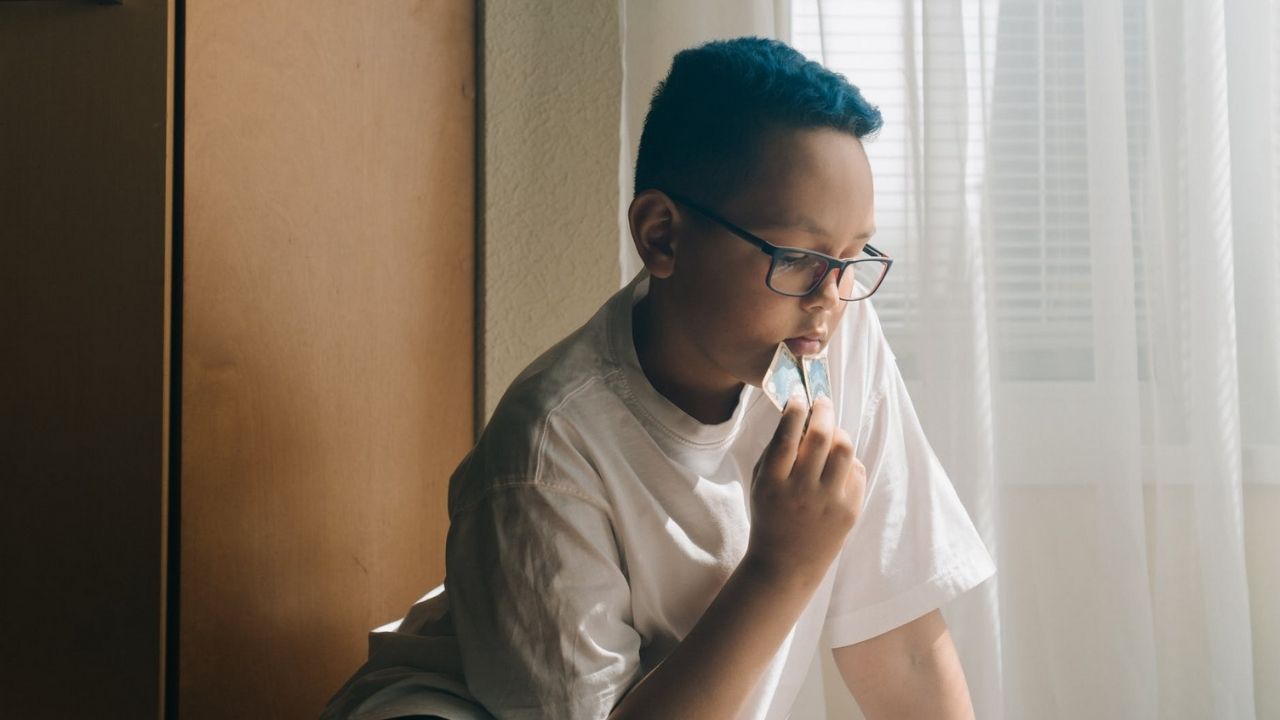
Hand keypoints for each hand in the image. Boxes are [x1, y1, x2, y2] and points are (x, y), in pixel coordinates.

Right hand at [745, 393, 865, 583]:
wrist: (786, 565)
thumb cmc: (769, 518)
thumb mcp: (760, 485)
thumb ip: (775, 454)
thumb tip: (798, 418)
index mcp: (773, 483)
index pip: (786, 436)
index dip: (795, 410)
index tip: (799, 397)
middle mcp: (802, 491)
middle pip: (820, 438)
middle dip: (823, 411)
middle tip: (822, 401)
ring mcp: (829, 502)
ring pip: (844, 450)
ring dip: (839, 433)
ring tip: (832, 432)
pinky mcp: (850, 511)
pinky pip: (856, 471)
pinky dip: (848, 460)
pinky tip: (838, 463)